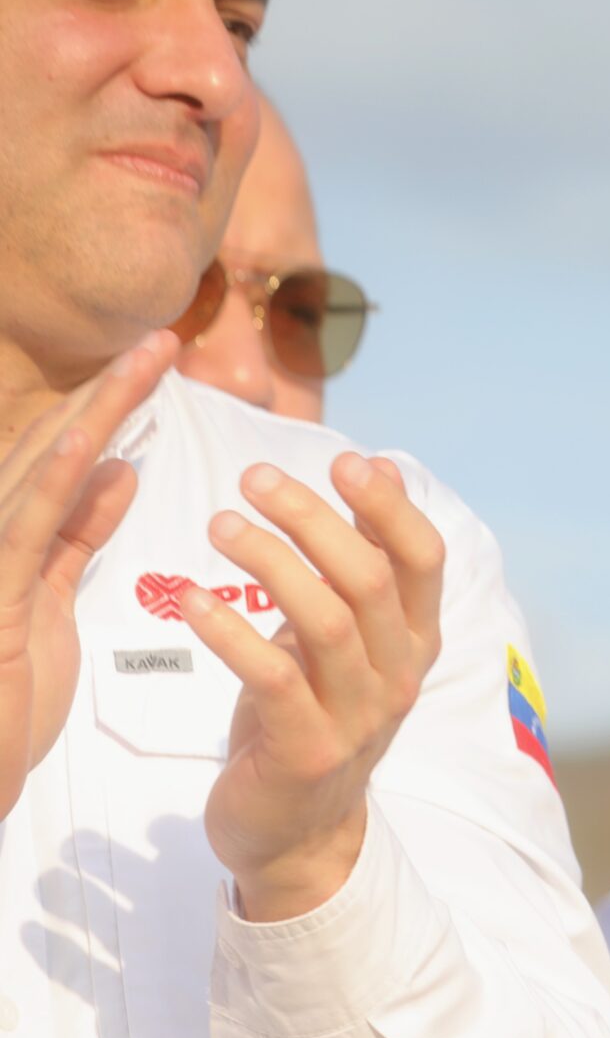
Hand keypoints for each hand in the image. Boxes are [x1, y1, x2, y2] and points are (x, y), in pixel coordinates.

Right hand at [0, 336, 170, 817]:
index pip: (60, 456)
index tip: (157, 362)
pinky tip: (95, 439)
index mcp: (7, 536)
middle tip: (165, 340)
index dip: (108, 406)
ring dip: (94, 413)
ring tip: (147, 363)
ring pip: (38, 468)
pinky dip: (58, 478)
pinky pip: (25, 525)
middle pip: (49, 446)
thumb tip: (118, 467)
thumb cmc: (2, 696)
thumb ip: (76, 530)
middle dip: (107, 392)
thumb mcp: (46, 597)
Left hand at [184, 452, 445, 920]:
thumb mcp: (347, 637)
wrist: (299, 833)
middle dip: (313, 518)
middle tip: (253, 478)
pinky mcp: (307, 752)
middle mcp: (398, 676)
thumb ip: (363, 563)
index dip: (390, 507)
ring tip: (219, 524)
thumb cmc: (312, 714)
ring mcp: (358, 717)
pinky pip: (273, 679)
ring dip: (270, 562)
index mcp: (414, 643)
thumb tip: (384, 468)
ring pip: (326, 622)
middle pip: (368, 579)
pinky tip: (190, 598)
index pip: (424, 561)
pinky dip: (229, 633)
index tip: (346, 460)